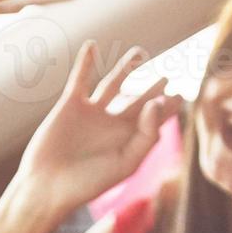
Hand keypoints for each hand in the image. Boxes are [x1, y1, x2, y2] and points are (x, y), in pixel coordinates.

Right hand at [14, 40, 182, 212]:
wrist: (49, 186)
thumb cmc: (88, 183)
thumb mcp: (126, 163)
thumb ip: (146, 135)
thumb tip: (156, 103)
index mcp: (128, 140)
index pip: (154, 120)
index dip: (169, 107)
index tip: (182, 94)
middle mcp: (112, 124)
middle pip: (138, 100)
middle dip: (153, 88)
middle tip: (169, 75)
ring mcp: (92, 112)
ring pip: (112, 84)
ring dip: (125, 68)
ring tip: (140, 52)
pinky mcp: (70, 105)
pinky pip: (80, 79)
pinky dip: (85, 63)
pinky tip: (92, 46)